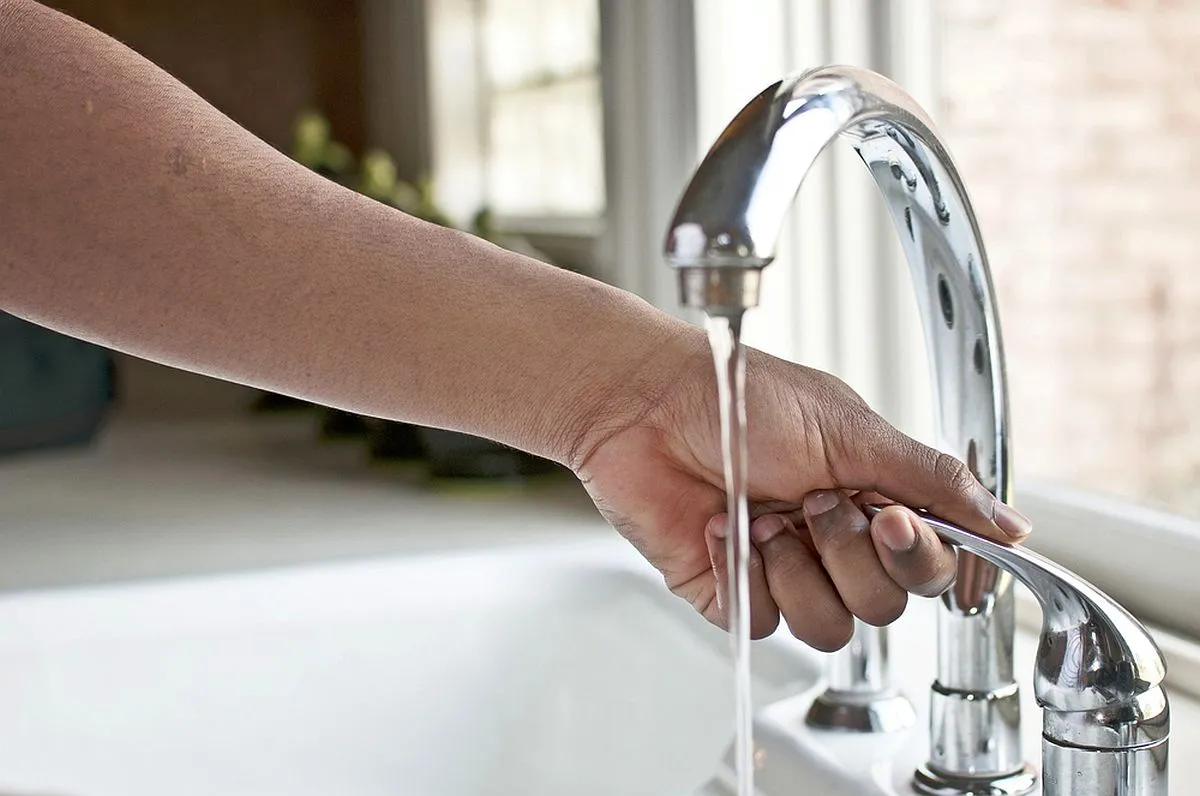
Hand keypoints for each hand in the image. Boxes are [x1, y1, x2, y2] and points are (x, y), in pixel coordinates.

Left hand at [573, 330, 1030, 650]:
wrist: (644, 404)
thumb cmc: (738, 397)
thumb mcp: (849, 428)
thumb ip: (931, 480)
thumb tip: (1011, 524)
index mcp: (872, 496)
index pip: (931, 563)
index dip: (919, 555)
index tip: (890, 517)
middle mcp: (833, 540)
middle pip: (886, 604)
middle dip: (849, 554)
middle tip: (812, 500)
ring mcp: (783, 569)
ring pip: (831, 627)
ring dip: (798, 570)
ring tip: (761, 514)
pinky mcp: (731, 591)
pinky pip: (765, 624)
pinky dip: (747, 577)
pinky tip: (724, 531)